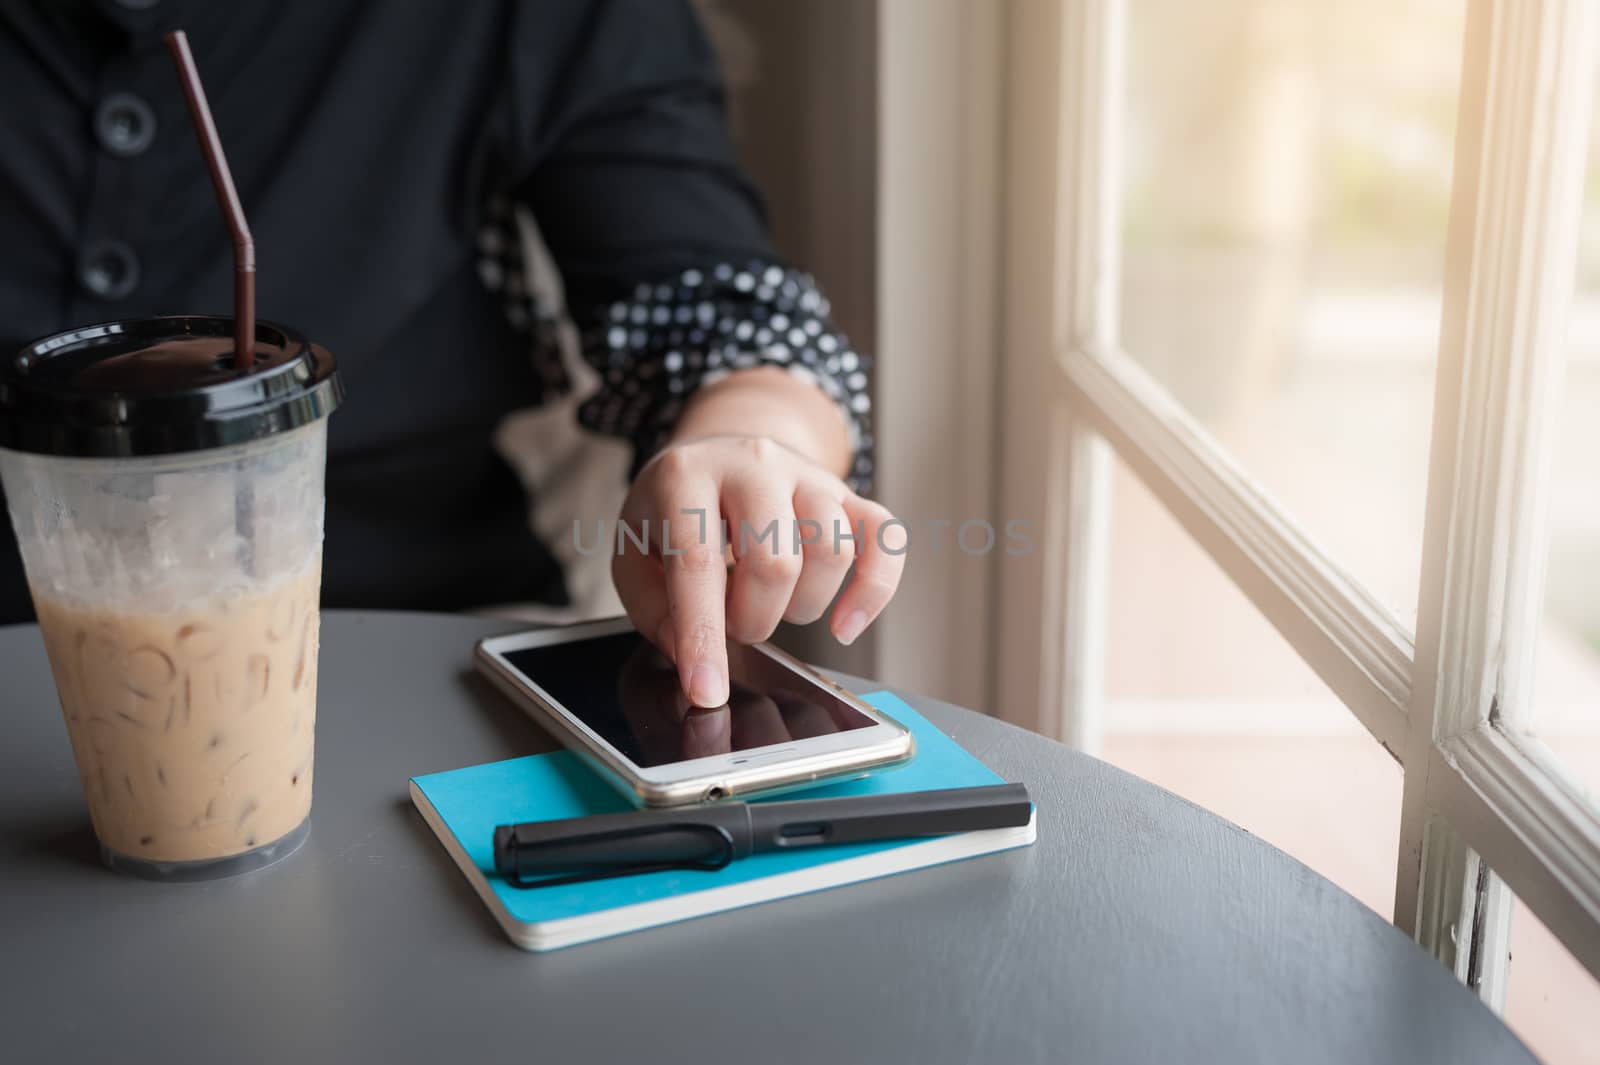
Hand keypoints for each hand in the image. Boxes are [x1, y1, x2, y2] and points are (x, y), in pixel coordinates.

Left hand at [612, 434, 905, 707]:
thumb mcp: (633, 551)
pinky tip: (845, 624)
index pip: (698, 562)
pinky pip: (886, 540)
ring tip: (771, 605)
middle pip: (775, 562)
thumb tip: (693, 654)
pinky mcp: (848, 494)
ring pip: (832, 551)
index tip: (706, 690)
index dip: (703, 634)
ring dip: (802, 606)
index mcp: (686, 478)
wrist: (719, 452)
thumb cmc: (674, 512)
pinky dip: (874, 591)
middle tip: (732, 621)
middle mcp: (753, 466)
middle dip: (753, 619)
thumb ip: (654, 608)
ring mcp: (807, 476)